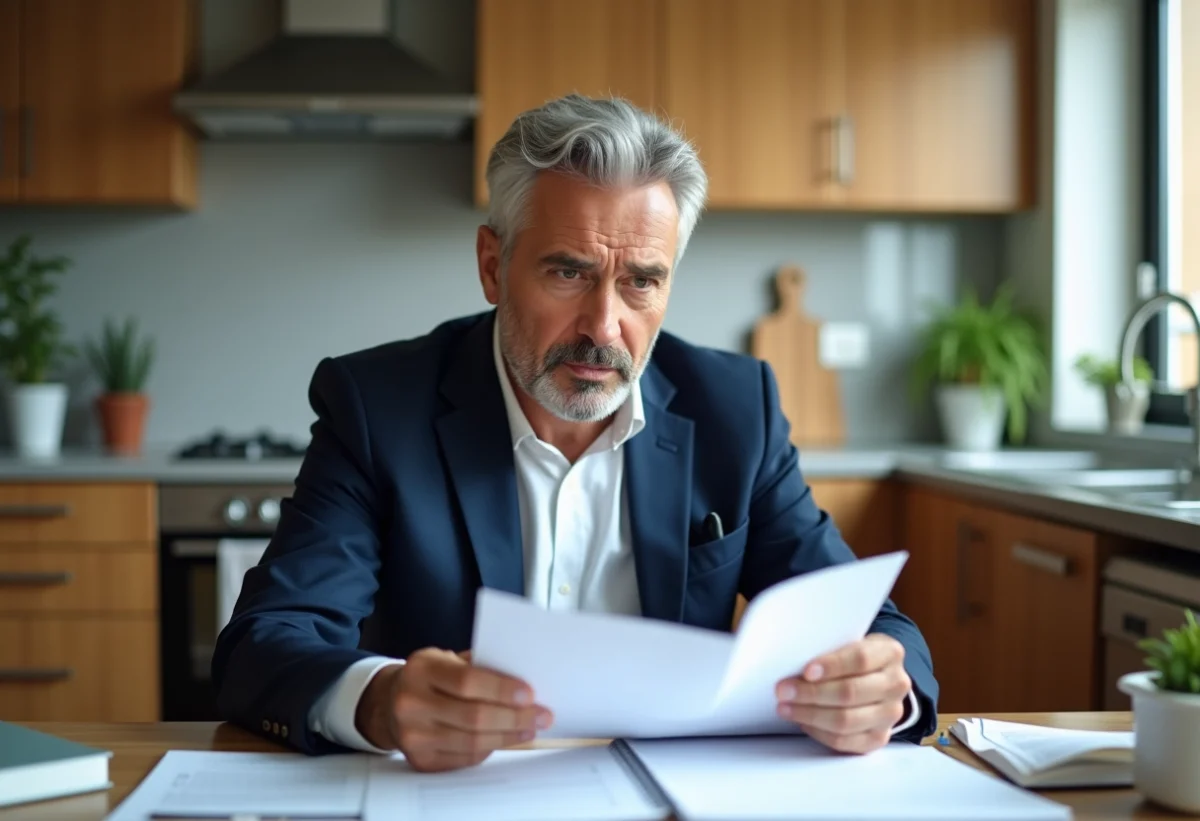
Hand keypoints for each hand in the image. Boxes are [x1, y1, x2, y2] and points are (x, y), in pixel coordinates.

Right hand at [354, 648, 552, 771]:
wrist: (390, 702)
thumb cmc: (430, 677)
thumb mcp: (447, 659)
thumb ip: (479, 665)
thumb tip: (523, 678)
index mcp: (421, 670)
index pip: (466, 681)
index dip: (501, 689)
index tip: (530, 694)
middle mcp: (411, 703)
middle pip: (473, 716)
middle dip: (514, 717)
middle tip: (542, 715)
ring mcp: (413, 735)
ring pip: (472, 742)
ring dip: (508, 736)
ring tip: (530, 728)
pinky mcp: (420, 759)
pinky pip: (464, 758)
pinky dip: (490, 749)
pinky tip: (507, 739)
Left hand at [775, 634, 910, 753]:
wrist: (876, 676)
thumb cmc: (852, 656)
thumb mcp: (847, 640)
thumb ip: (828, 648)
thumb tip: (791, 662)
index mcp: (890, 653)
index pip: (860, 659)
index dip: (832, 666)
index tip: (806, 671)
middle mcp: (896, 684)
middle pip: (850, 693)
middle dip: (811, 693)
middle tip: (783, 690)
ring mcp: (890, 714)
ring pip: (846, 721)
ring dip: (810, 715)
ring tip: (786, 708)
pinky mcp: (879, 738)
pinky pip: (845, 741)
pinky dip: (819, 733)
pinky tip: (803, 722)